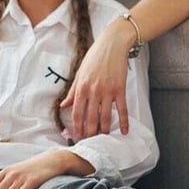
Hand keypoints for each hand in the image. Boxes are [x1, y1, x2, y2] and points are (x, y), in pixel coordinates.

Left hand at [61, 21, 131, 139]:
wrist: (112, 44)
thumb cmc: (94, 57)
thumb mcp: (79, 73)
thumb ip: (72, 91)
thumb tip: (63, 106)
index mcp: (81, 87)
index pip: (77, 113)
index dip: (76, 128)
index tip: (76, 138)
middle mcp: (93, 91)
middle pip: (90, 118)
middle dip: (89, 133)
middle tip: (89, 144)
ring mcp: (107, 91)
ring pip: (105, 117)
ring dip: (104, 130)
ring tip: (103, 140)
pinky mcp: (120, 89)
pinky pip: (122, 109)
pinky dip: (124, 122)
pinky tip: (124, 132)